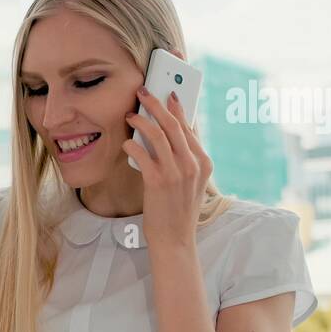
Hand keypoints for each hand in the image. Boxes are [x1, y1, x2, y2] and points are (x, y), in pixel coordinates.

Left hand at [121, 86, 212, 249]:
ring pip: (158, 134)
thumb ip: (183, 159)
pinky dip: (132, 143)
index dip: (179, 107)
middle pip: (174, 124)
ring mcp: (177, 172)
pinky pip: (143, 153)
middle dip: (158, 104)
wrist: (175, 239)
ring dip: (142, 119)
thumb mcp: (189, 182)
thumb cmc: (177, 210)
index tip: (169, 93)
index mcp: (204, 162)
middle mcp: (193, 164)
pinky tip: (126, 142)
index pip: (190, 127)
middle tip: (144, 92)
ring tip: (131, 114)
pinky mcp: (158, 181)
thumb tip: (165, 134)